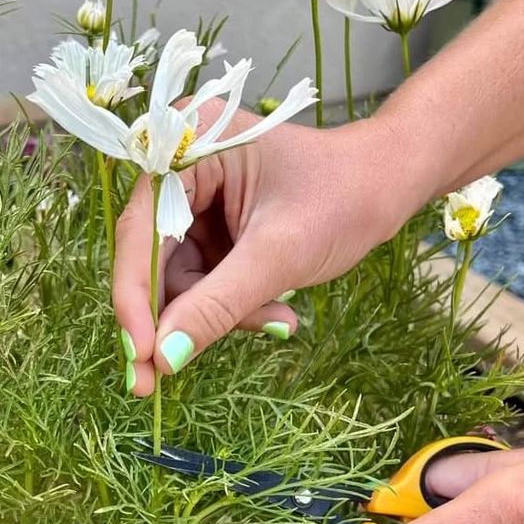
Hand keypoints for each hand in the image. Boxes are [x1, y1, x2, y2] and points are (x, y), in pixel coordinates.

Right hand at [113, 101, 429, 394]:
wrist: (388, 185)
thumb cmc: (344, 198)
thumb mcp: (279, 254)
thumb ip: (218, 304)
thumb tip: (164, 358)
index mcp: (188, 146)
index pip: (141, 231)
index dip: (135, 297)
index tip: (141, 357)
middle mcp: (182, 170)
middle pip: (155, 258)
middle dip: (181, 314)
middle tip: (170, 377)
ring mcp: (198, 202)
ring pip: (182, 279)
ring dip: (222, 313)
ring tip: (278, 319)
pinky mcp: (215, 228)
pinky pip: (206, 281)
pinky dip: (235, 305)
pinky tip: (278, 313)